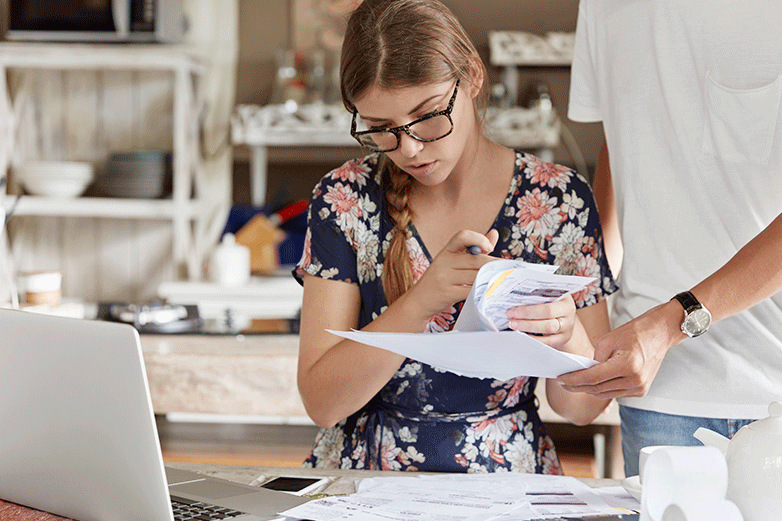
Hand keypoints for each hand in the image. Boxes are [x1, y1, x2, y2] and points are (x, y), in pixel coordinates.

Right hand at [404, 229, 498, 319]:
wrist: (419, 300)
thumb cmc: (440, 279)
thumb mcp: (452, 261)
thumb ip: (474, 248)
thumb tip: (494, 234)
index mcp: (445, 251)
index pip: (462, 236)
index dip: (479, 238)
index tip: (489, 248)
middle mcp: (443, 262)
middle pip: (475, 259)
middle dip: (494, 264)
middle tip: (506, 268)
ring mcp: (444, 278)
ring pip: (476, 276)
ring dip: (492, 278)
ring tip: (502, 280)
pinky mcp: (448, 293)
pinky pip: (471, 290)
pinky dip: (483, 291)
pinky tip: (491, 291)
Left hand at [506, 294, 575, 348]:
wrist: (565, 321)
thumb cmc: (553, 306)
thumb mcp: (550, 298)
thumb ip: (537, 295)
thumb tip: (514, 296)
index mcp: (564, 299)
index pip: (547, 301)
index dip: (529, 306)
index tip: (513, 306)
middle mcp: (568, 313)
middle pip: (547, 313)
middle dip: (526, 314)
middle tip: (510, 315)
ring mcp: (566, 327)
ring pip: (547, 327)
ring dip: (527, 326)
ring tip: (513, 324)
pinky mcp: (561, 339)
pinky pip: (547, 341)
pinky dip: (533, 339)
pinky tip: (522, 335)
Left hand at [556, 300, 685, 397]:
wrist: (660, 333)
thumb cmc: (635, 332)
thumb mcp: (609, 340)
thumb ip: (595, 359)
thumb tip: (585, 373)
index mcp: (627, 366)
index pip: (593, 377)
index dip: (574, 379)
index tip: (560, 379)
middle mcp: (635, 380)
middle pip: (598, 389)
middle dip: (577, 386)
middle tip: (562, 382)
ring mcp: (639, 388)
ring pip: (605, 394)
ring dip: (588, 389)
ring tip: (573, 383)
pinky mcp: (641, 390)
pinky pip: (615, 392)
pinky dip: (602, 389)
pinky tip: (590, 384)